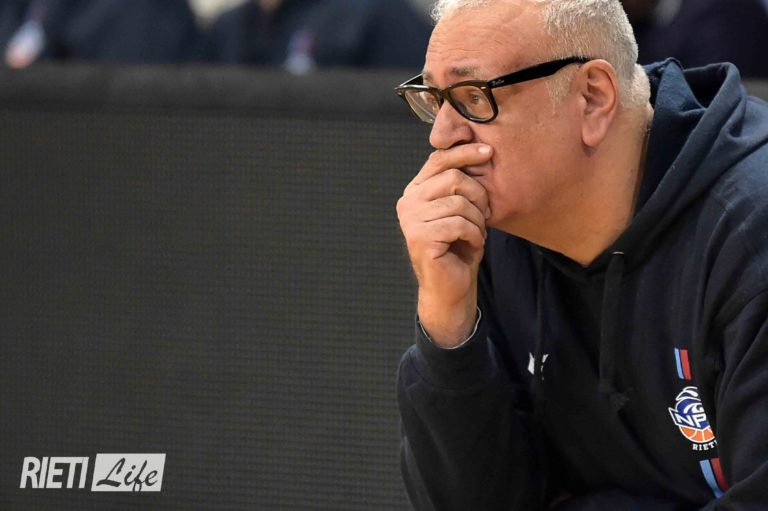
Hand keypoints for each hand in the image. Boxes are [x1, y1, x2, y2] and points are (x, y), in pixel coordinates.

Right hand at [396, 143, 492, 346]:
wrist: (450, 287)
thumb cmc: (458, 248)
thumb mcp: (459, 210)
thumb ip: (460, 184)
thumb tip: (480, 150)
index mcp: (415, 191)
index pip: (439, 159)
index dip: (465, 152)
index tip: (488, 152)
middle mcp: (408, 202)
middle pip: (453, 178)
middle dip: (478, 196)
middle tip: (484, 216)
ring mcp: (411, 220)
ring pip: (459, 202)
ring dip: (477, 220)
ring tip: (476, 234)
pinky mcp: (420, 238)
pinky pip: (459, 224)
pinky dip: (474, 235)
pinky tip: (471, 244)